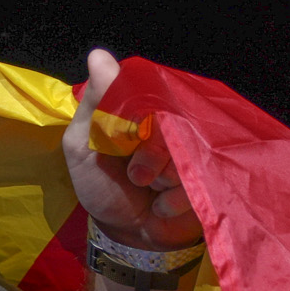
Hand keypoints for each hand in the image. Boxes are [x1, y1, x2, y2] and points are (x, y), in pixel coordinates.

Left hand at [64, 48, 200, 250]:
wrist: (125, 235)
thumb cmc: (102, 186)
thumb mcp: (82, 144)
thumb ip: (94, 103)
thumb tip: (100, 56)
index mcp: (143, 112)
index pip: (150, 93)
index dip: (139, 118)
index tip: (127, 140)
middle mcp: (171, 126)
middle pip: (171, 123)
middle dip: (149, 155)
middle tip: (136, 175)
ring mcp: (192, 153)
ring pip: (184, 153)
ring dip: (160, 179)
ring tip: (147, 190)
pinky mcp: (207, 180)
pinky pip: (194, 182)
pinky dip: (170, 200)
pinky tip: (160, 206)